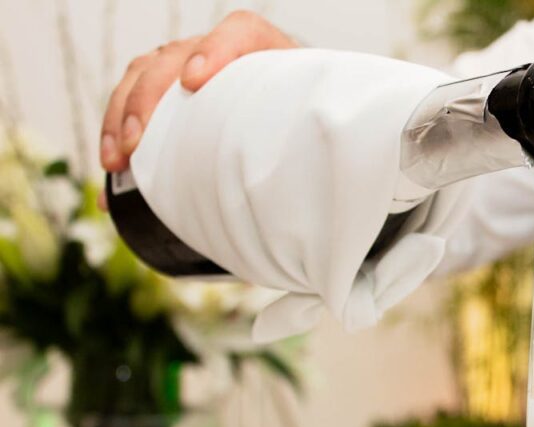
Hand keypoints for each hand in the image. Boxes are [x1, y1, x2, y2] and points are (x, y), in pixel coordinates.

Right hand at [99, 10, 297, 173]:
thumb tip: (315, 182)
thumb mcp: (315, 127)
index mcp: (266, 52)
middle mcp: (220, 54)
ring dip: (122, 119)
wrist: (299, 134)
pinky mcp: (168, 95)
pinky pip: (132, 105)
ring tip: (117, 160)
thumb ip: (312, 134)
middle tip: (137, 143)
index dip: (216, 50)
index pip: (242, 32)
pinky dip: (116, 137)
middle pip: (173, 57)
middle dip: (148, 100)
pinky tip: (113, 172)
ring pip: (143, 76)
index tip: (194, 81)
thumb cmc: (307, 131)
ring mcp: (187, 70)